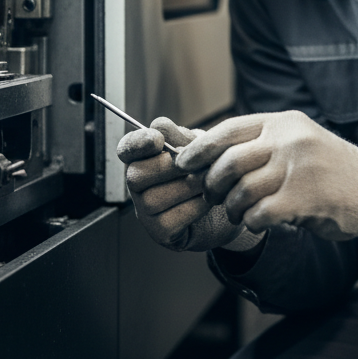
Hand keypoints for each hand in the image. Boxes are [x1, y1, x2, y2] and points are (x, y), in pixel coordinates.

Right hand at [116, 117, 262, 251]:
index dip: (136, 144)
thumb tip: (159, 126)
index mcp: (144, 158)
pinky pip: (169, 220)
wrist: (231, 201)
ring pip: (153, 199)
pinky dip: (194, 207)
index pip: (126, 149)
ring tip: (208, 181)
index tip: (156, 140)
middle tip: (196, 165)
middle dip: (169, 168)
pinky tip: (208, 200)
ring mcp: (146, 211)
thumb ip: (180, 136)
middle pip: (135, 175)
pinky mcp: (160, 233)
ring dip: (186, 187)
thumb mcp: (198, 147)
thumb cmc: (208, 170)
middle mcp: (138, 186)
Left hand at [175, 111, 357, 241]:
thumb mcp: (295, 140)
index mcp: (282, 121)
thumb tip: (206, 153)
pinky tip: (257, 222)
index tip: (183, 164)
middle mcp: (288, 139)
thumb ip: (258, 142)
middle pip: (229, 161)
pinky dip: (251, 221)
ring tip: (237, 212)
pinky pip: (259, 212)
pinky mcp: (305, 198)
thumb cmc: (326, 167)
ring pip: (242, 190)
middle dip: (213, 183)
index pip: (228, 130)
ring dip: (232, 207)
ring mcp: (297, 168)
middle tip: (213, 196)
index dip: (199, 148)